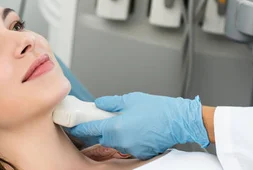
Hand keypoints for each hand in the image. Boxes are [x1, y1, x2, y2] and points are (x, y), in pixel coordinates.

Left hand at [69, 92, 209, 159]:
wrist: (180, 121)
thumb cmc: (159, 109)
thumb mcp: (131, 99)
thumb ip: (111, 103)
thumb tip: (99, 104)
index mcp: (115, 126)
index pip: (90, 129)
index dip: (79, 126)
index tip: (73, 124)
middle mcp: (121, 141)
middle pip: (102, 136)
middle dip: (101, 129)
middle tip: (104, 119)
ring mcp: (130, 149)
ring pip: (115, 141)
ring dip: (116, 133)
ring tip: (129, 121)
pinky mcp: (140, 152)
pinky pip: (128, 145)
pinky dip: (128, 138)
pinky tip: (138, 129)